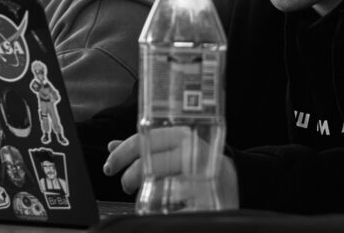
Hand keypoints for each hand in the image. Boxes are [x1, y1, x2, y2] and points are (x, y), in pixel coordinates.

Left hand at [103, 127, 238, 207]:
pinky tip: (166, 207)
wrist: (234, 187)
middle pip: (152, 162)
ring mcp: (205, 177)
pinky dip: (166, 207)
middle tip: (126, 186)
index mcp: (187, 137)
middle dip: (131, 176)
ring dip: (147, 194)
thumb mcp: (174, 154)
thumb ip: (147, 150)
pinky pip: (178, 204)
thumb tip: (113, 146)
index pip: (147, 138)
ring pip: (163, 184)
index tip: (109, 167)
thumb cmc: (197, 170)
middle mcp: (197, 153)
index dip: (123, 152)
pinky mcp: (210, 200)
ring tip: (146, 198)